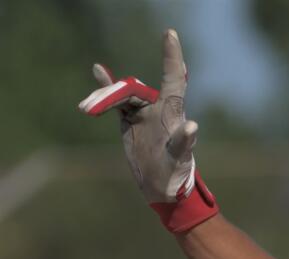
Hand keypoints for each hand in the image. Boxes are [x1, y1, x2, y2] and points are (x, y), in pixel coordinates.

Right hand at [78, 29, 217, 231]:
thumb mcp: (179, 159)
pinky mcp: (131, 121)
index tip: (169, 33)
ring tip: (87, 106)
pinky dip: (106, 89)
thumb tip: (192, 125)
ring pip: (123, 95)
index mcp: (173, 113)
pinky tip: (98, 72)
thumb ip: (184, 142)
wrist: (162, 187)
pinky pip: (117, 102)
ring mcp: (144, 114)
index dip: (171, 56)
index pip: (173, 78)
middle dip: (116, 93)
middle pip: (136, 90)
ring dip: (105, 97)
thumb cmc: (176, 174)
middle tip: (95, 105)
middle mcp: (159, 109)